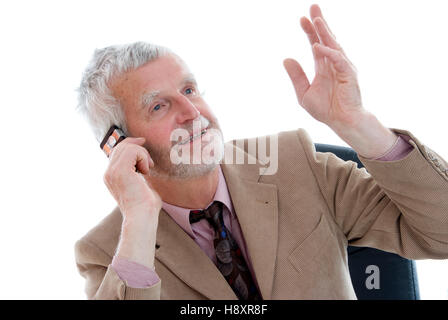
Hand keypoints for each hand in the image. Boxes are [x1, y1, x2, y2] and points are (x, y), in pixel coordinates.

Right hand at [103, 137, 161, 214]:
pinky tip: (145, 171)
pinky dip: (143, 157)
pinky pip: (133, 151)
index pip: (117, 151)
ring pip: (128, 147)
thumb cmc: (145, 206)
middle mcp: (108, 173)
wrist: (142, 216)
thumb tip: (145, 164)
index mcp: (111, 176)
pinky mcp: (120, 171)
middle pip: (121, 146)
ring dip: (142, 155)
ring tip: (147, 170)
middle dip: (139, 149)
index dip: (130, 143)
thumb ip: (138, 172)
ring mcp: (112, 172)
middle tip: (150, 164)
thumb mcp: (140, 184)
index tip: (143, 141)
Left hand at [283, 4, 364, 130]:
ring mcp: (343, 67)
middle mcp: (334, 63)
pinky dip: (327, 53)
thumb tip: (286, 58)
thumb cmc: (326, 109)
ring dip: (324, 32)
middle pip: (326, 39)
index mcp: (323, 66)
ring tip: (316, 20)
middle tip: (313, 7)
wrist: (342, 122)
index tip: (301, 19)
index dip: (309, 31)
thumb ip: (296, 76)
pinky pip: (338, 60)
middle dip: (319, 23)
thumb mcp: (304, 93)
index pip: (316, 43)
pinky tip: (316, 46)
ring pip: (333, 45)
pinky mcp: (349, 74)